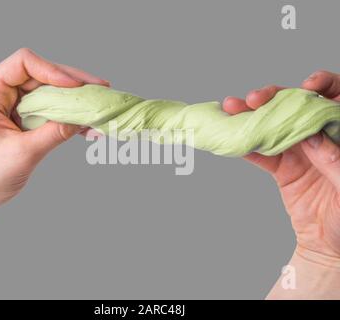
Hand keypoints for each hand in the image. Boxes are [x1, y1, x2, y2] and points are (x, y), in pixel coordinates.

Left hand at [0, 48, 108, 214]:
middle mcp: (2, 93)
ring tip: (99, 105)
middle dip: (73, 82)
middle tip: (101, 88)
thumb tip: (84, 119)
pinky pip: (53, 109)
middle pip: (43, 75)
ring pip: (51, 92)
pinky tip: (88, 125)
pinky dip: (71, 115)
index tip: (76, 86)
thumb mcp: (24, 153)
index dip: (52, 70)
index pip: (23, 64)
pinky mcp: (26, 118)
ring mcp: (15, 105)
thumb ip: (54, 133)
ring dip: (76, 99)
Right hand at [223, 71, 339, 257]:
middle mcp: (321, 136)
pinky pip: (262, 154)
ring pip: (274, 126)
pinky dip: (246, 146)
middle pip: (297, 107)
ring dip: (251, 116)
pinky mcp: (282, 168)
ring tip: (232, 108)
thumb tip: (312, 138)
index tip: (308, 87)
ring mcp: (299, 151)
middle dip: (276, 97)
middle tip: (257, 98)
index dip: (324, 85)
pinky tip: (231, 137)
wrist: (331, 244)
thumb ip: (335, 161)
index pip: (337, 97)